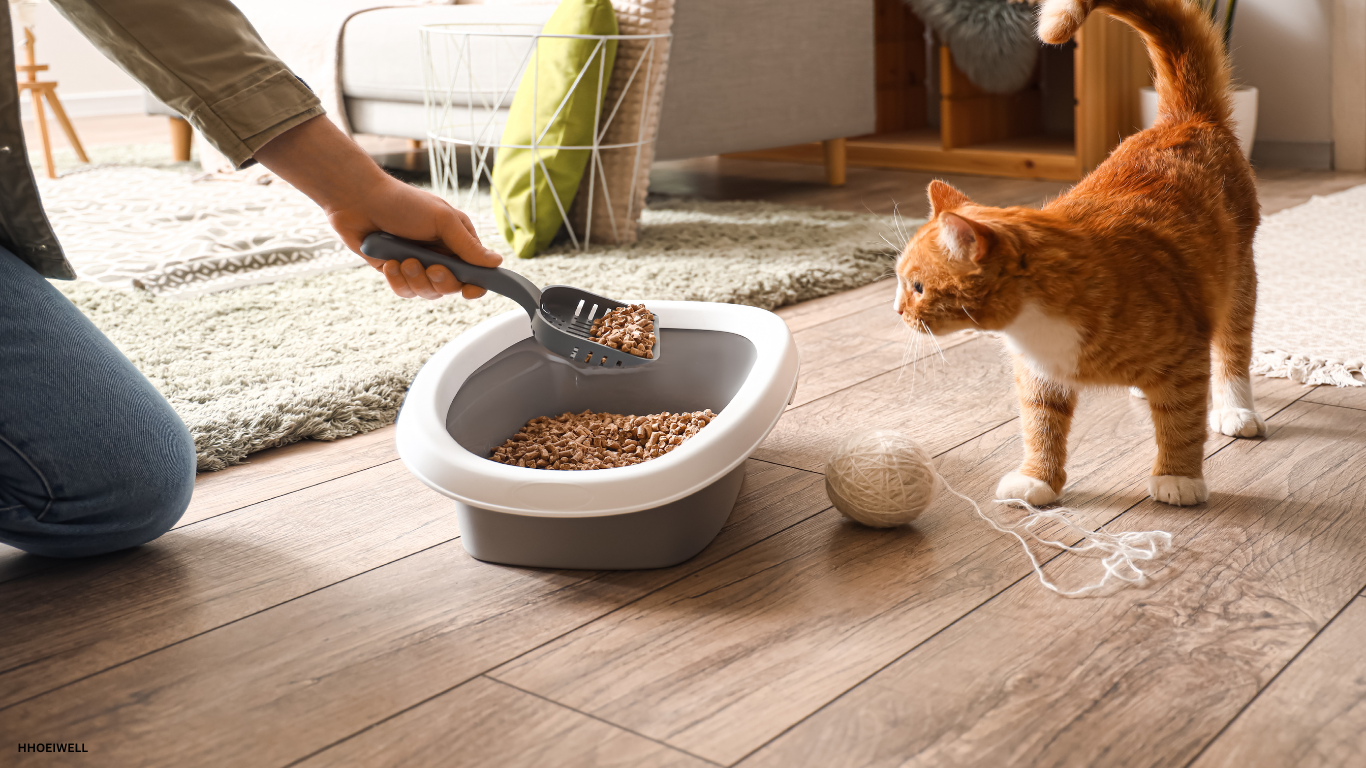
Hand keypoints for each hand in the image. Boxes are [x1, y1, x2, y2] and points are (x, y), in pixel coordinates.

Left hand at [253, 116, 502, 299]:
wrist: (358, 201)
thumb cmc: (402, 202)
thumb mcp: (442, 220)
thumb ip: (468, 245)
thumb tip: (497, 263)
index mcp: (457, 241)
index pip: (476, 272)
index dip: (476, 285)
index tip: (470, 289)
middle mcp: (440, 255)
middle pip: (452, 287)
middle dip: (440, 281)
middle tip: (430, 267)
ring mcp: (418, 265)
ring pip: (427, 293)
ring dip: (415, 279)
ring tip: (402, 260)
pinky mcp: (396, 273)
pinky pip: (405, 291)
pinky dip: (397, 280)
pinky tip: (388, 262)